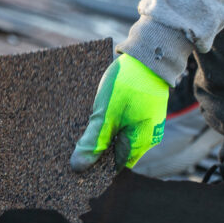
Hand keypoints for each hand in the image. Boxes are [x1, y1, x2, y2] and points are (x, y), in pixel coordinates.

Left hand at [70, 53, 168, 171]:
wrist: (148, 55)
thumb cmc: (128, 85)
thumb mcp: (105, 115)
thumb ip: (92, 142)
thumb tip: (78, 167)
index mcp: (140, 143)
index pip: (115, 166)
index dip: (95, 167)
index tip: (77, 165)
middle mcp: (148, 137)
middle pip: (117, 153)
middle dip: (98, 151)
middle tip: (75, 147)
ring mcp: (147, 124)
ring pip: (120, 137)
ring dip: (103, 136)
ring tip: (84, 132)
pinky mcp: (144, 111)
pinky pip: (124, 125)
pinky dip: (111, 124)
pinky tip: (97, 118)